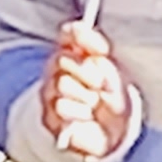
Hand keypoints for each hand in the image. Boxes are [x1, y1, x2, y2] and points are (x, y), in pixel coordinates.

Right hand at [36, 17, 133, 161]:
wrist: (112, 134)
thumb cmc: (112, 96)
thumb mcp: (112, 69)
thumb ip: (95, 47)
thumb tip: (79, 27)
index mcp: (75, 53)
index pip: (69, 34)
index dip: (81, 37)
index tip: (100, 49)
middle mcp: (58, 70)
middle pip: (62, 59)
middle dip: (86, 71)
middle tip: (101, 84)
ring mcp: (50, 93)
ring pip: (62, 84)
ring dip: (86, 95)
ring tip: (95, 105)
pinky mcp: (49, 117)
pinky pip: (61, 106)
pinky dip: (80, 112)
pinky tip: (88, 117)